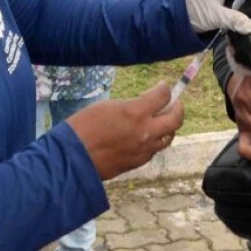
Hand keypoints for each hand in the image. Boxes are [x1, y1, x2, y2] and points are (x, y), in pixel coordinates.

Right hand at [67, 81, 182, 179]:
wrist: (72, 159)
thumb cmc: (83, 127)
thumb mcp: (108, 106)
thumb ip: (131, 105)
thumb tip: (145, 105)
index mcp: (136, 112)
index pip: (163, 96)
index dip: (165, 89)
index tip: (162, 87)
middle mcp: (146, 131)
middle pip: (176, 119)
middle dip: (178, 108)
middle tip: (173, 104)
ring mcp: (144, 149)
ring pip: (168, 137)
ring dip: (167, 127)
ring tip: (160, 121)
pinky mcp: (138, 163)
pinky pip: (154, 150)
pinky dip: (154, 141)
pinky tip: (144, 137)